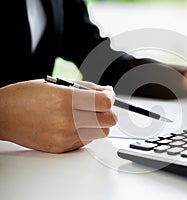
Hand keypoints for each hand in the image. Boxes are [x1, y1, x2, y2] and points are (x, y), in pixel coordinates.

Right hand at [0, 79, 116, 152]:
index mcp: (66, 99)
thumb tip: (106, 92)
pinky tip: (75, 124)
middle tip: (101, 106)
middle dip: (109, 111)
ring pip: (101, 133)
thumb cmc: (26, 96)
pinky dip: (87, 132)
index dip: (110, 97)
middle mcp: (67, 120)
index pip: (105, 103)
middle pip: (109, 121)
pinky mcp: (61, 148)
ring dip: (100, 123)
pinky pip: (86, 141)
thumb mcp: (56, 84)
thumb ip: (86, 88)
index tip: (107, 95)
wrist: (3, 115)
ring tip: (87, 115)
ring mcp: (64, 137)